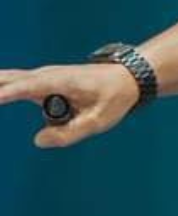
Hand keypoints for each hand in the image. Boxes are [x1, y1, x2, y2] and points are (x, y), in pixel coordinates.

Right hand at [0, 63, 139, 147]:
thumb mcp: (99, 120)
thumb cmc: (115, 97)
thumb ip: (69, 133)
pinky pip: (13, 87)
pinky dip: (0, 89)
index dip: (3, 94)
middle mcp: (45, 76)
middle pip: (6, 80)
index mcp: (58, 81)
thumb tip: (37, 140)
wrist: (128, 77)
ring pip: (6, 81)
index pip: (23, 88)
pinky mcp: (41, 83)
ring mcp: (41, 78)